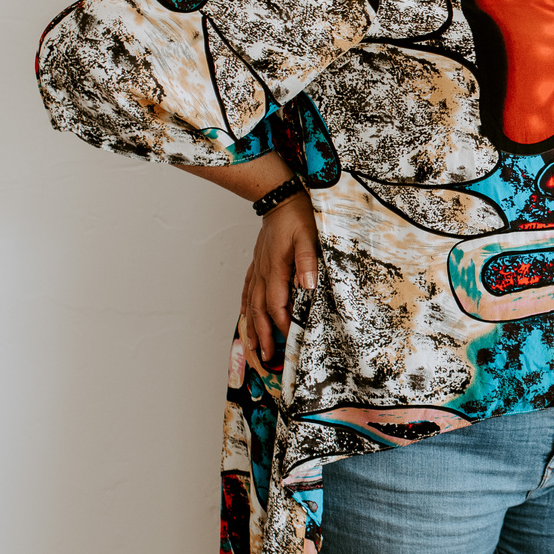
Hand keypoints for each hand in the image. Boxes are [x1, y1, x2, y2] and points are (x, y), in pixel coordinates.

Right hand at [241, 192, 318, 365]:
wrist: (279, 197)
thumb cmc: (297, 217)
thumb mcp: (308, 237)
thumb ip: (307, 262)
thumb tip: (308, 286)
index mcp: (276, 270)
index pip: (277, 305)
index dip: (283, 325)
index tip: (290, 341)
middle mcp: (263, 273)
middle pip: (259, 311)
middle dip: (263, 335)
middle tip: (267, 356)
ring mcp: (258, 269)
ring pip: (250, 303)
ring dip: (251, 326)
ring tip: (253, 346)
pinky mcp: (258, 264)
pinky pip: (247, 290)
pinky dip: (246, 306)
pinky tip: (245, 316)